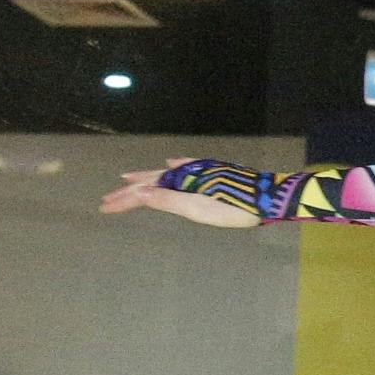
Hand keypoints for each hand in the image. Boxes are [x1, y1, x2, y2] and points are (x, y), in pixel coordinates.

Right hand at [102, 163, 262, 227]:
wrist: (269, 198)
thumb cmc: (235, 207)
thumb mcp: (199, 209)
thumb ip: (169, 201)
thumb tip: (140, 193)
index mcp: (181, 182)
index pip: (145, 192)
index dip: (125, 200)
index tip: (105, 206)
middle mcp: (188, 172)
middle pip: (152, 181)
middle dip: (130, 191)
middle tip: (108, 198)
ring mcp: (200, 170)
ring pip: (165, 174)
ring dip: (146, 178)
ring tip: (129, 178)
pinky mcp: (213, 171)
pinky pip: (185, 167)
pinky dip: (173, 168)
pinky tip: (170, 165)